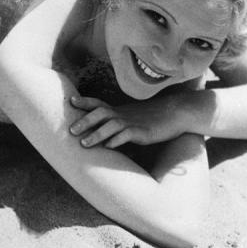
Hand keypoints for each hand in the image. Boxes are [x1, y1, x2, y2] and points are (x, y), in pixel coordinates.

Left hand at [68, 94, 187, 147]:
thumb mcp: (131, 117)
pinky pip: (128, 135)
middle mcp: (123, 114)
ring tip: (83, 143)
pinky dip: (117, 140)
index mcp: (119, 110)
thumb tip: (101, 136)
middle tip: (70, 130)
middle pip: (101, 112)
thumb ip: (117, 123)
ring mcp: (133, 122)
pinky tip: (108, 147)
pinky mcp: (143, 132)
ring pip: (111, 124)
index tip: (71, 100)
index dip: (85, 102)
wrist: (176, 113)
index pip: (98, 103)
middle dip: (84, 120)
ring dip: (96, 133)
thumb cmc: (152, 118)